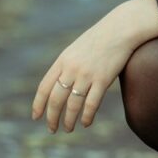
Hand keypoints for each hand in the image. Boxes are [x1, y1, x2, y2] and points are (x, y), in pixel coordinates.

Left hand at [31, 0, 157, 132]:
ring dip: (69, 120)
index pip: (44, 87)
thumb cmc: (100, 38)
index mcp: (62, 60)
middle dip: (52, 117)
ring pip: (73, 104)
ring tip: (68, 129)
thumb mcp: (77, 49)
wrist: (121, 28)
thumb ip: (67, 65)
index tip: (36, 117)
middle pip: (56, 99)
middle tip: (52, 129)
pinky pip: (91, 103)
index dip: (38, 104)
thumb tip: (60, 86)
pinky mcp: (103, 79)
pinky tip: (85, 123)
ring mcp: (87, 74)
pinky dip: (87, 116)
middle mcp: (72, 69)